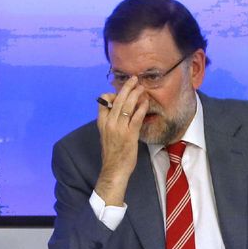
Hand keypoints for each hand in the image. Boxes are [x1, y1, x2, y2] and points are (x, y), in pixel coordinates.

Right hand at [94, 77, 148, 205]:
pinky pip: (136, 117)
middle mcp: (109, 123)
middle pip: (117, 99)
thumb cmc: (112, 152)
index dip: (112, 93)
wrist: (114, 169)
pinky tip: (146, 102)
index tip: (119, 92)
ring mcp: (119, 128)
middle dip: (127, 87)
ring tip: (142, 88)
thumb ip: (111, 121)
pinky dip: (141, 108)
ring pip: (127, 105)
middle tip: (135, 79)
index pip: (103, 101)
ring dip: (135, 94)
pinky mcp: (129, 135)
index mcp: (102, 122)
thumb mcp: (107, 134)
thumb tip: (119, 110)